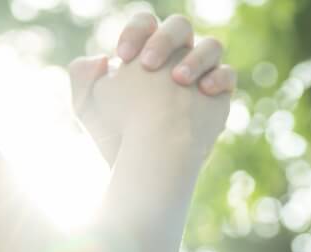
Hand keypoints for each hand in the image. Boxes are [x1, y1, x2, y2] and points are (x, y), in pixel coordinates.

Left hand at [70, 10, 235, 165]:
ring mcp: (197, 77)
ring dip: (195, 57)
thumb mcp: (87, 106)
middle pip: (179, 26)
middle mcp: (173, 61)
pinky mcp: (215, 98)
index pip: (146, 23)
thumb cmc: (113, 135)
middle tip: (147, 65)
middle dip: (164, 39)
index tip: (123, 55)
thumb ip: (82, 75)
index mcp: (144, 55)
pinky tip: (203, 91)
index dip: (137, 30)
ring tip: (178, 80)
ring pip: (212, 45)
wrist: (139, 169)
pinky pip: (228, 75)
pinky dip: (219, 78)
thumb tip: (102, 59)